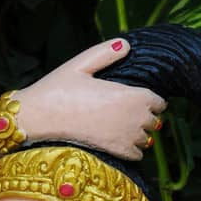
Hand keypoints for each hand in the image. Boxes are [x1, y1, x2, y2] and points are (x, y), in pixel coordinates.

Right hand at [21, 38, 164, 164]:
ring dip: (141, 133)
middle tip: (132, 112)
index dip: (153, 100)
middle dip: (147, 117)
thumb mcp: (81, 63)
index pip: (158, 101)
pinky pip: (137, 155)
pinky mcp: (114, 151)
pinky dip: (134, 150)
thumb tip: (125, 44)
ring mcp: (124, 137)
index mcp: (128, 94)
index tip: (143, 98)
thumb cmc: (59, 88)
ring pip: (147, 139)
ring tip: (126, 127)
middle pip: (155, 121)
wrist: (41, 116)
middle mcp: (131, 117)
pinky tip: (122, 141)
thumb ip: (106, 53)